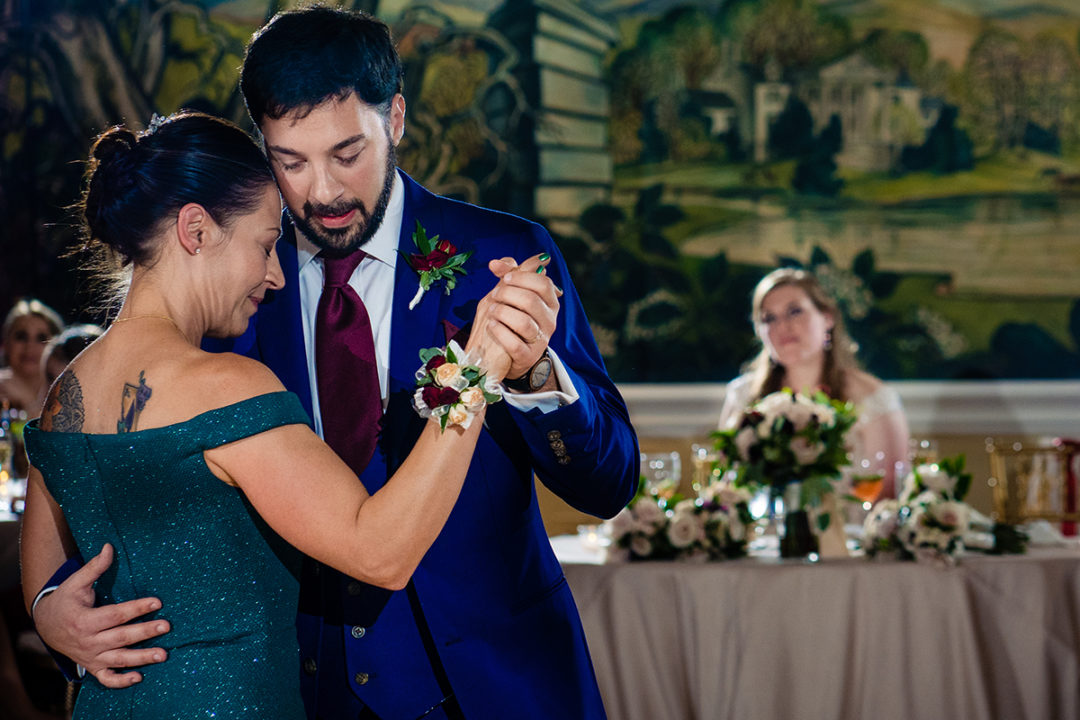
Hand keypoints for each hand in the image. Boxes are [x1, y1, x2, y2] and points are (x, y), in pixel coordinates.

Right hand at [33, 544, 169, 687]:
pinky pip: (106, 679)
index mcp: (84, 620)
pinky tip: (139, 677)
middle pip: (120, 638)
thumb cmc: (66, 600)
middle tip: (167, 626)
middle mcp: (88, 641)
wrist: (46, 625)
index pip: (115, 615)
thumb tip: (110, 546)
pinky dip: (121, 681)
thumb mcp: (76, 582)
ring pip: (118, 660)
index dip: (136, 608)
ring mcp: (90, 656)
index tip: (157, 602)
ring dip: (141, 658)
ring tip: (163, 655)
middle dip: (144, 632)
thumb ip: (94, 567)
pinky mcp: (92, 667)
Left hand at [470, 253, 561, 381]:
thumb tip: (495, 263)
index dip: (522, 277)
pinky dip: (499, 332)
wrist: (507, 353)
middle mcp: (550, 321)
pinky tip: (491, 325)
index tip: (504, 278)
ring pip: (523, 322)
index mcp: (551, 303)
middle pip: (531, 301)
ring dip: (502, 312)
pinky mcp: (528, 357)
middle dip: (508, 294)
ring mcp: (540, 341)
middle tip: (494, 295)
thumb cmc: (511, 318)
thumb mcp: (512, 294)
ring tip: (491, 311)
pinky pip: (514, 344)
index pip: (543, 284)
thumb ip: (508, 275)